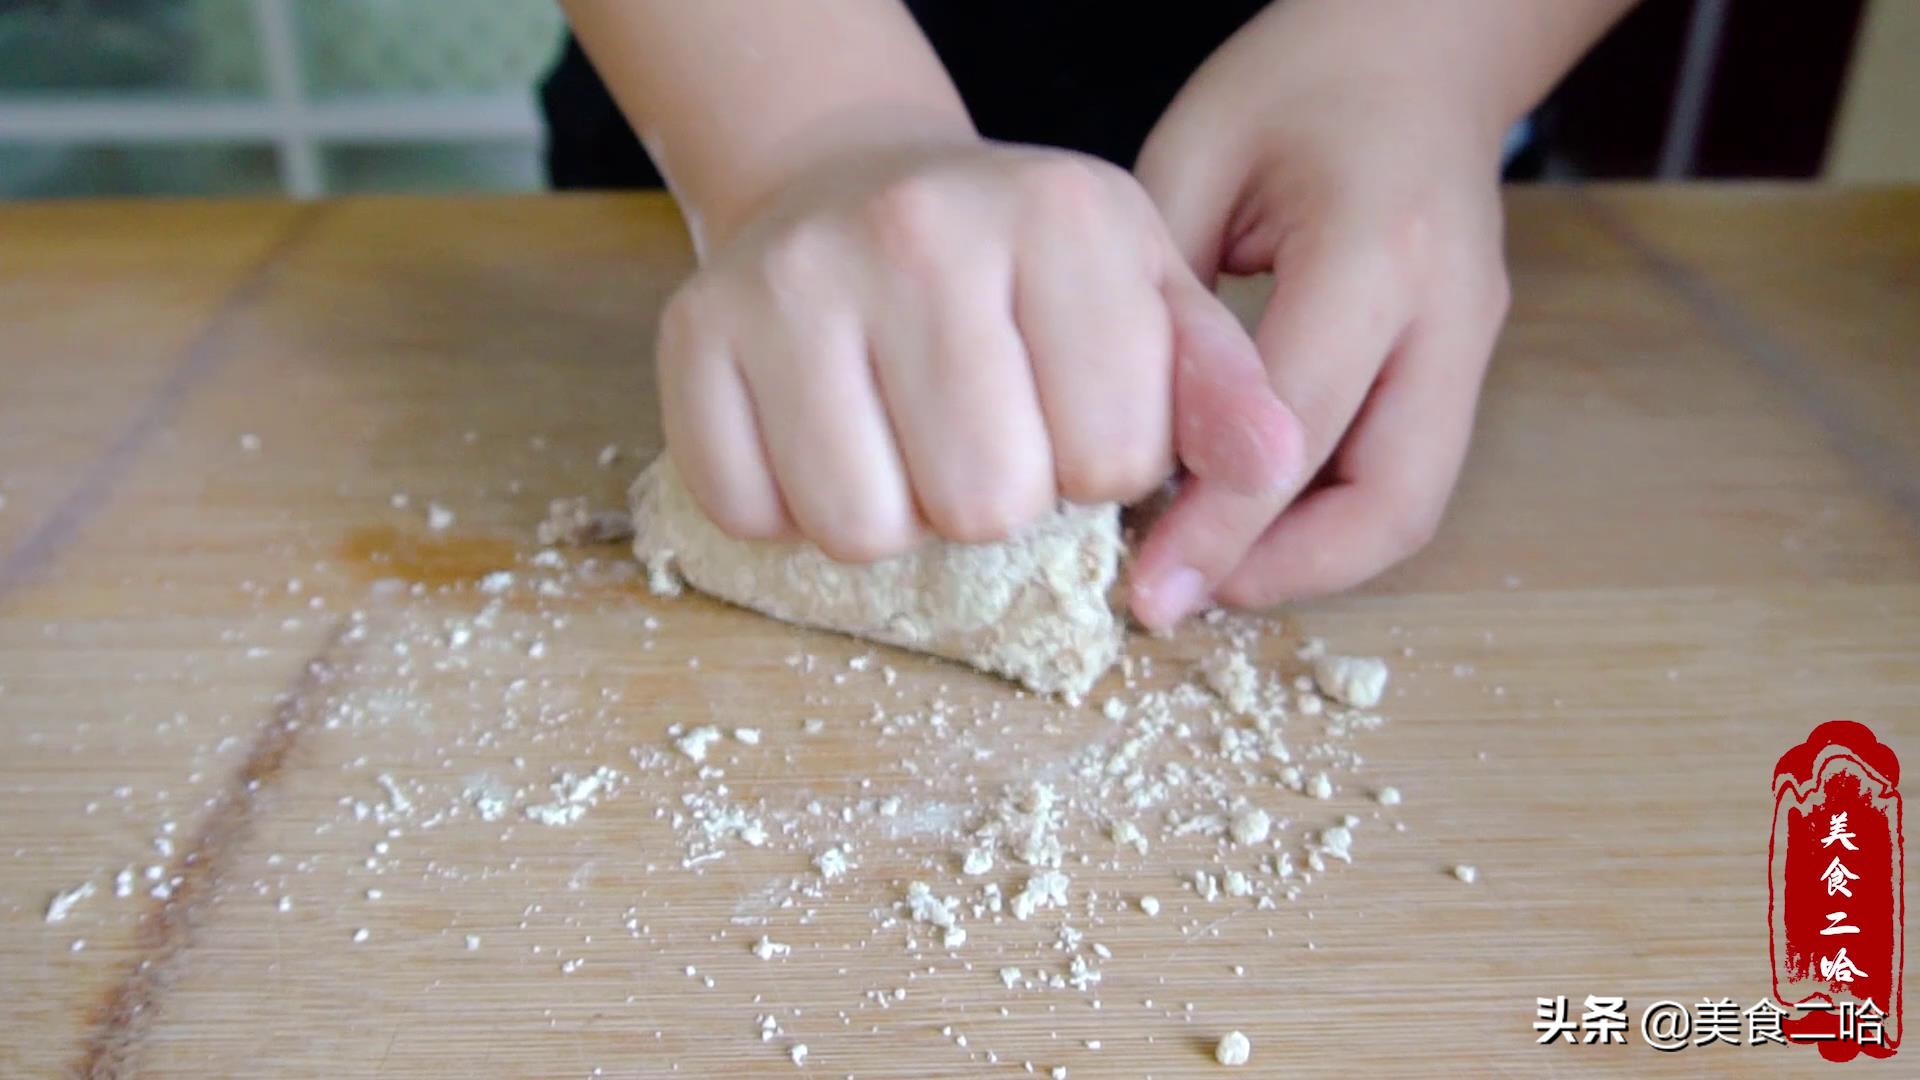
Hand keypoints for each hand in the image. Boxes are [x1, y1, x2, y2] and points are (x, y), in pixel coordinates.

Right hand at [657, 140, 1297, 560]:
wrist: (852, 183)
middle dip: (997, 501)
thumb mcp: (1143, 292)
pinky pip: (750, 514)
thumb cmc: (1018, 264)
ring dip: (894, 518)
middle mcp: (918, 231)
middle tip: (980, 432)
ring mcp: (792, 280)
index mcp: (1061, 215)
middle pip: (982, 505)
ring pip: (862, 530)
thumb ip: (1218, 385)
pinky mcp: (693, 334)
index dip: (1097, 469)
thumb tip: (1276, 466)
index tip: (1070, 413)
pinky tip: (822, 436)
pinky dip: (789, 508)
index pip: (1111, 461)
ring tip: (904, 439)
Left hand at [1128, 7, 1514, 628]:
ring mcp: (1472, 341)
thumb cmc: (1295, 85)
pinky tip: (1248, 523)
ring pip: (1411, 506)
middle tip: (1179, 598)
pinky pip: (1406, 476)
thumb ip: (1164, 307)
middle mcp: (1447, 311)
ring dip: (1308, 560)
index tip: (1145, 588)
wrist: (1419, 48)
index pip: (1298, 427)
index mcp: (1375, 247)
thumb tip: (1117, 450)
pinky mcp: (1465, 362)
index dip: (1219, 525)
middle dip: (1281, 574)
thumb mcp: (1191, 164)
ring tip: (1205, 573)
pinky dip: (1328, 521)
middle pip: (1392, 502)